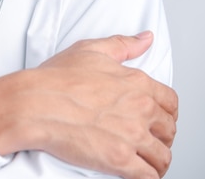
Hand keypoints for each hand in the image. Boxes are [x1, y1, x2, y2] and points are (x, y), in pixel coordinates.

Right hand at [0, 32, 177, 178]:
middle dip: (162, 136)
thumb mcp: (89, 50)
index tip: (157, 118)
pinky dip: (147, 176)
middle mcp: (140, 109)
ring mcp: (131, 136)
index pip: (170, 101)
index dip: (165, 112)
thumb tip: (145, 39)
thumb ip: (123, 45)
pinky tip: (139, 174)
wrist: (35, 103)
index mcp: (136, 83)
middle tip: (150, 140)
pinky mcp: (120, 160)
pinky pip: (148, 175)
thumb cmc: (55, 79)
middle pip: (168, 129)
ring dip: (157, 161)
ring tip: (148, 162)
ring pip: (162, 156)